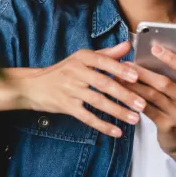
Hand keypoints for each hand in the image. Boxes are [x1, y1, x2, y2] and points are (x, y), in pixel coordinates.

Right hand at [14, 42, 146, 137]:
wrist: (33, 86)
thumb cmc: (63, 71)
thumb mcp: (82, 59)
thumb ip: (107, 54)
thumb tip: (128, 45)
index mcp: (81, 57)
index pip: (103, 62)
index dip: (120, 70)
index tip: (136, 77)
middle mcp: (75, 72)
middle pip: (103, 83)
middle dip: (124, 94)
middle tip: (141, 103)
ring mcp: (70, 90)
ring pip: (97, 101)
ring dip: (118, 111)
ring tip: (134, 118)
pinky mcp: (66, 106)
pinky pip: (87, 117)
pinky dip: (102, 125)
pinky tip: (116, 132)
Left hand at [125, 45, 175, 156]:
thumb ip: (173, 78)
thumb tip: (148, 58)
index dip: (171, 57)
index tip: (155, 47)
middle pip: (165, 82)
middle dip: (143, 72)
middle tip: (126, 64)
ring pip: (153, 95)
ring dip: (134, 85)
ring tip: (120, 77)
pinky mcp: (168, 126)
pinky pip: (147, 110)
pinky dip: (134, 99)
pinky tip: (123, 93)